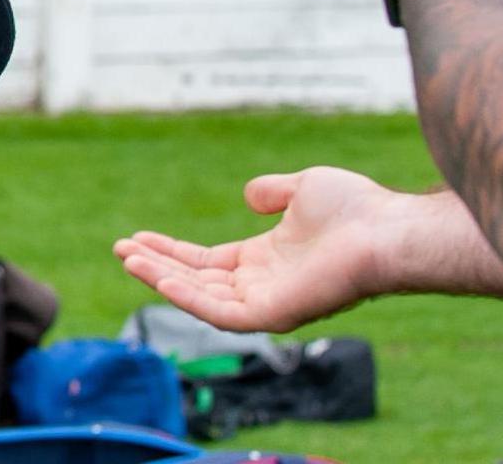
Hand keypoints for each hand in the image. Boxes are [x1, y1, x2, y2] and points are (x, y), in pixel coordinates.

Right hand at [114, 167, 400, 333]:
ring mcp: (266, 303)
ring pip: (200, 296)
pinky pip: (219, 313)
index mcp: (267, 259)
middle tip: (118, 248)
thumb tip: (249, 194)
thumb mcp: (304, 188)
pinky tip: (159, 277)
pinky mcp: (272, 315)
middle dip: (156, 265)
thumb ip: (274, 192)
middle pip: (196, 279)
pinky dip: (187, 297)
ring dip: (161, 278)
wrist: (384, 231)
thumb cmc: (356, 210)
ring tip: (127, 257)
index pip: (207, 261)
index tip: (136, 237)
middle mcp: (262, 284)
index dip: (171, 250)